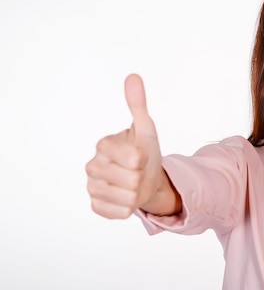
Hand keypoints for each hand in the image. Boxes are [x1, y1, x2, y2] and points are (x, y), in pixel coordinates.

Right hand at [86, 74, 164, 218]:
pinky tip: (125, 197)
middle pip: (132, 179)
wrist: (145, 178)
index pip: (134, 158)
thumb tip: (133, 77)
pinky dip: (129, 207)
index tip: (141, 155)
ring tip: (133, 184)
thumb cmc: (144, 151)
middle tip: (138, 171)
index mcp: (103, 144)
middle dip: (142, 177)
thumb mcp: (146, 129)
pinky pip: (120, 212)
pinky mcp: (96, 206)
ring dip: (137, 193)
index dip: (144, 159)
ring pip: (127, 198)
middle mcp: (92, 165)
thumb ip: (138, 104)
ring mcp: (92, 187)